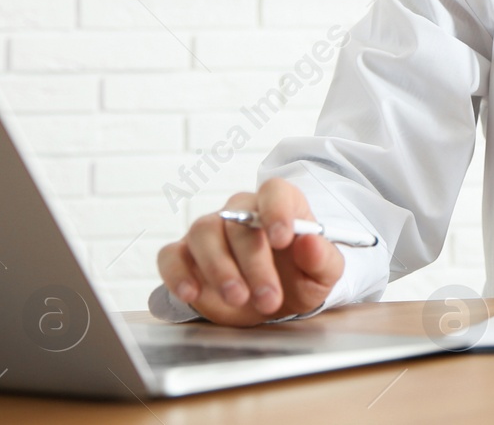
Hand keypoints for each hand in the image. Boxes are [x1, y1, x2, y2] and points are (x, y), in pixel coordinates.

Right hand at [157, 178, 343, 326]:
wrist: (272, 302)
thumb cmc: (299, 279)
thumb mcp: (322, 276)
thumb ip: (322, 259)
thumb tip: (310, 242)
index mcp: (279, 206)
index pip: (274, 191)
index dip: (276, 210)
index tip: (283, 239)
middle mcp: (241, 211)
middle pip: (239, 222)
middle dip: (254, 264)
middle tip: (268, 299)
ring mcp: (210, 231)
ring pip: (204, 233)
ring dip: (220, 268)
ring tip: (237, 298)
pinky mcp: (185, 255)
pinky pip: (171, 255)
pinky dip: (177, 273)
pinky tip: (191, 293)